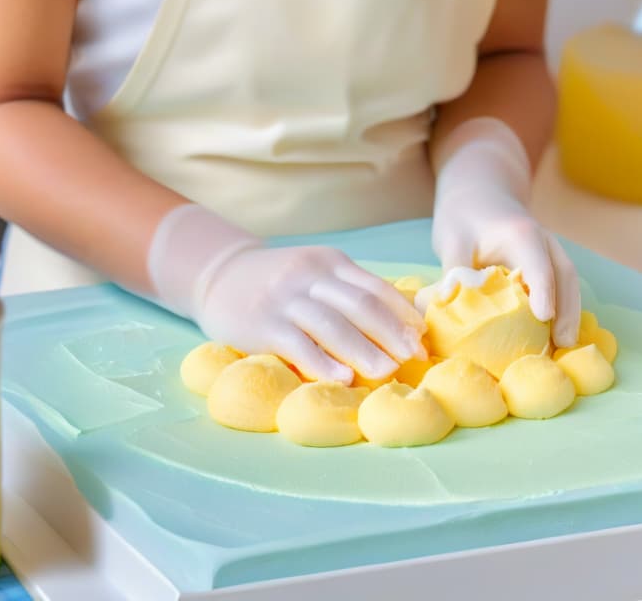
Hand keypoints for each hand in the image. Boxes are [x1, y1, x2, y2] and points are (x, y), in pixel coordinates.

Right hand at [148, 205, 426, 382]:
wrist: (218, 274)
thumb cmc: (280, 283)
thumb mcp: (316, 274)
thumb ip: (349, 293)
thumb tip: (402, 324)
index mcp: (330, 263)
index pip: (375, 288)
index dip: (403, 314)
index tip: (423, 339)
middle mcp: (310, 276)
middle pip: (359, 305)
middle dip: (391, 333)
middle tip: (414, 358)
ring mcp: (285, 299)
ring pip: (332, 325)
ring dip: (363, 350)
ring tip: (387, 371)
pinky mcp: (262, 324)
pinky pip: (297, 344)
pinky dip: (322, 362)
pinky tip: (342, 377)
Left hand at [431, 118, 580, 347]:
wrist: (477, 190)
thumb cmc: (464, 215)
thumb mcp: (452, 238)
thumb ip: (453, 271)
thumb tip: (444, 307)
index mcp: (521, 234)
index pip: (538, 265)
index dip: (542, 291)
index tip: (543, 317)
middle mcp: (543, 240)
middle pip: (564, 275)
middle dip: (567, 310)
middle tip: (563, 344)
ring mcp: (548, 250)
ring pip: (568, 280)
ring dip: (570, 311)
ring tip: (565, 345)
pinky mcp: (545, 260)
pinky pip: (561, 282)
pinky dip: (564, 305)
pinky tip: (557, 331)